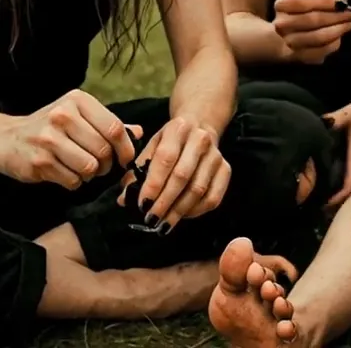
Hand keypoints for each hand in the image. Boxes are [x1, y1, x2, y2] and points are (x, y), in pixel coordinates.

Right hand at [0, 89, 141, 189]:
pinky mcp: (39, 161)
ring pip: (89, 167)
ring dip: (90, 174)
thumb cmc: (51, 128)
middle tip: (100, 165)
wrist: (7, 139)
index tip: (126, 158)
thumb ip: (108, 124)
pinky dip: (74, 182)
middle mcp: (62, 116)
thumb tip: (139, 132)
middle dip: (106, 164)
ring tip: (81, 168)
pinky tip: (64, 172)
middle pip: (103, 149)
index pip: (114, 127)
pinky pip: (72, 180)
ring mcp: (48, 139)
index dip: (126, 148)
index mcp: (77, 101)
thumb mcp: (79, 117)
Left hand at [124, 116, 231, 232]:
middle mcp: (200, 139)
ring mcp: (216, 155)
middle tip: (151, 219)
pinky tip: (182, 216)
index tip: (142, 204)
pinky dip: (196, 211)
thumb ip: (137, 171)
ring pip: (198, 189)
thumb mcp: (151, 147)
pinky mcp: (226, 169)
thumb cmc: (170, 142)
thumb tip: (124, 199)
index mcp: (177, 129)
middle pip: (182, 176)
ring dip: (179, 211)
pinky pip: (213, 197)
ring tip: (163, 223)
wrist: (200, 127)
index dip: (153, 184)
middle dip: (164, 202)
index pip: (165, 159)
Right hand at [273, 0, 350, 64]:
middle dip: (336, 16)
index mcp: (282, 5)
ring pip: (318, 37)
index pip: (302, 2)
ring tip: (349, 24)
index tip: (341, 2)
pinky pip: (321, 50)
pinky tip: (339, 36)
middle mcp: (282, 24)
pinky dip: (334, 42)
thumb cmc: (305, 13)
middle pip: (312, 19)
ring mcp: (289, 42)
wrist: (290, 37)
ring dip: (338, 29)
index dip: (324, 1)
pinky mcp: (300, 56)